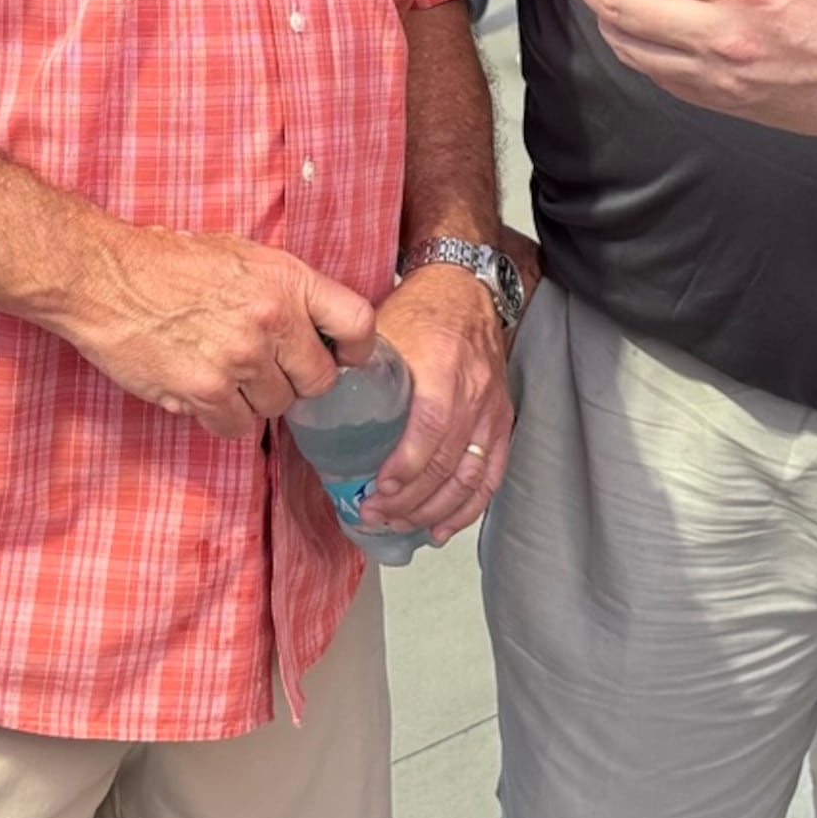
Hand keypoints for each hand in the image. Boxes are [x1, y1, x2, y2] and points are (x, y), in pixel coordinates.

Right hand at [48, 221, 372, 442]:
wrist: (102, 276)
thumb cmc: (167, 262)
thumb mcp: (242, 256)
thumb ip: (285, 291)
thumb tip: (318, 330)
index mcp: (286, 279)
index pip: (357, 323)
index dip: (355, 349)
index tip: (342, 357)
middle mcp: (271, 319)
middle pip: (318, 380)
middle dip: (296, 381)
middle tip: (267, 369)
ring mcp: (239, 358)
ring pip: (275, 407)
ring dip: (254, 399)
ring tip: (223, 371)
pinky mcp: (204, 390)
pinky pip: (235, 426)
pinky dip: (220, 416)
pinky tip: (201, 389)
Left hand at [362, 261, 512, 543]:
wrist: (466, 289)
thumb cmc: (420, 309)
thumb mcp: (383, 329)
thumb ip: (358, 369)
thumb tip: (314, 410)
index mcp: (443, 365)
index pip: (431, 426)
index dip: (406, 466)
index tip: (377, 489)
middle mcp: (474, 391)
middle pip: (448, 462)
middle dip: (409, 499)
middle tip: (374, 514)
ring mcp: (492, 410)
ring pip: (470, 477)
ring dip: (433, 510)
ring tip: (400, 525)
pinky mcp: (501, 421)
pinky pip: (491, 475)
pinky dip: (467, 508)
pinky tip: (440, 528)